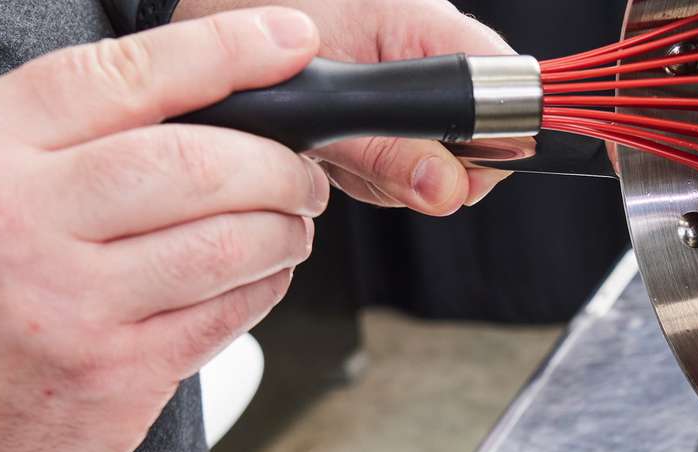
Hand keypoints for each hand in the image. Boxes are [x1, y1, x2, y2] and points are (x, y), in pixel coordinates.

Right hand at [0, 8, 328, 451]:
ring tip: (291, 224)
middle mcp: (21, 223)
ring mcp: (71, 306)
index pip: (125, 77)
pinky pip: (222, 317)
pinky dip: (262, 288)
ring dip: (283, 230)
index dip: (224, 51)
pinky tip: (262, 276)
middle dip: (276, 164)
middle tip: (301, 174)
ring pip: (224, 245)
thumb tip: (202, 98)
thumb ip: (59, 137)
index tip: (287, 38)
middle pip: (195, 165)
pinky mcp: (114, 376)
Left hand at [178, 0, 514, 214]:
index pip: (501, 92)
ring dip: (388, 172)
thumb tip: (448, 189)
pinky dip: (369, 169)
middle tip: (365, 157)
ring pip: (439, 160)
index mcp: (423, 24)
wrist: (195, 15)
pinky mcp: (384, 105)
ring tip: (337, 144)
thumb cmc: (240, 17)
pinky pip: (403, 161)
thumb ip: (385, 149)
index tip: (445, 174)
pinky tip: (336, 149)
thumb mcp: (314, 101)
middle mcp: (425, 48)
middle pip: (475, 138)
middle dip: (424, 169)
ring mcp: (406, 79)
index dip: (487, 144)